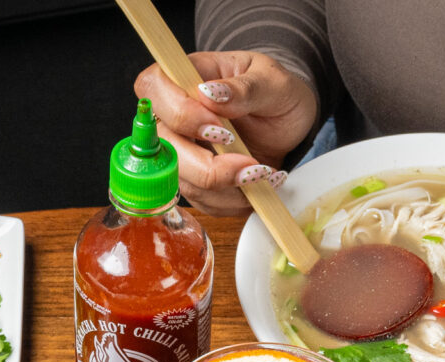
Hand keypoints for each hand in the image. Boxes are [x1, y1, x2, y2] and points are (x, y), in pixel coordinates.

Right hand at [133, 51, 318, 215]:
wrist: (292, 126)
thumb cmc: (278, 94)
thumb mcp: (274, 84)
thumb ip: (244, 88)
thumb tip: (209, 93)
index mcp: (189, 76)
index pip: (152, 86)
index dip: (178, 111)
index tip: (218, 127)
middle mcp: (176, 114)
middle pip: (162, 144)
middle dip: (206, 165)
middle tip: (250, 163)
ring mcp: (182, 149)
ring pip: (180, 179)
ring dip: (225, 187)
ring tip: (263, 174)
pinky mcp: (195, 179)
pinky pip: (202, 200)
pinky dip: (233, 200)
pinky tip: (259, 185)